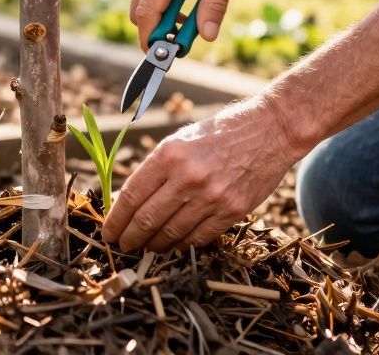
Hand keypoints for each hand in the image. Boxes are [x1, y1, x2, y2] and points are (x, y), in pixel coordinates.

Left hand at [101, 98, 301, 251]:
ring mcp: (211, 195)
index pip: (132, 195)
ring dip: (154, 246)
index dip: (116, 219)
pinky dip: (182, 245)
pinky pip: (199, 237)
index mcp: (169, 154)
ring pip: (172, 233)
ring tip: (146, 248)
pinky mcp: (233, 210)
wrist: (270, 129)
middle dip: (130, 238)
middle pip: (147, 219)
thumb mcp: (181, 140)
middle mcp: (188, 176)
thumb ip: (157, 169)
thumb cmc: (221, 132)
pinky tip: (174, 245)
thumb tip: (131, 201)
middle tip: (123, 246)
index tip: (109, 231)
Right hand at [129, 0, 251, 48]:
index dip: (152, 40)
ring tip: (190, 16)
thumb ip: (215, 4)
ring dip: (159, 17)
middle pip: (138, 12)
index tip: (165, 58)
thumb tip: (206, 36)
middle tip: (183, 41)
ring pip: (139, 4)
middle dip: (156, 32)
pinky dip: (159, 3)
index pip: (147, 13)